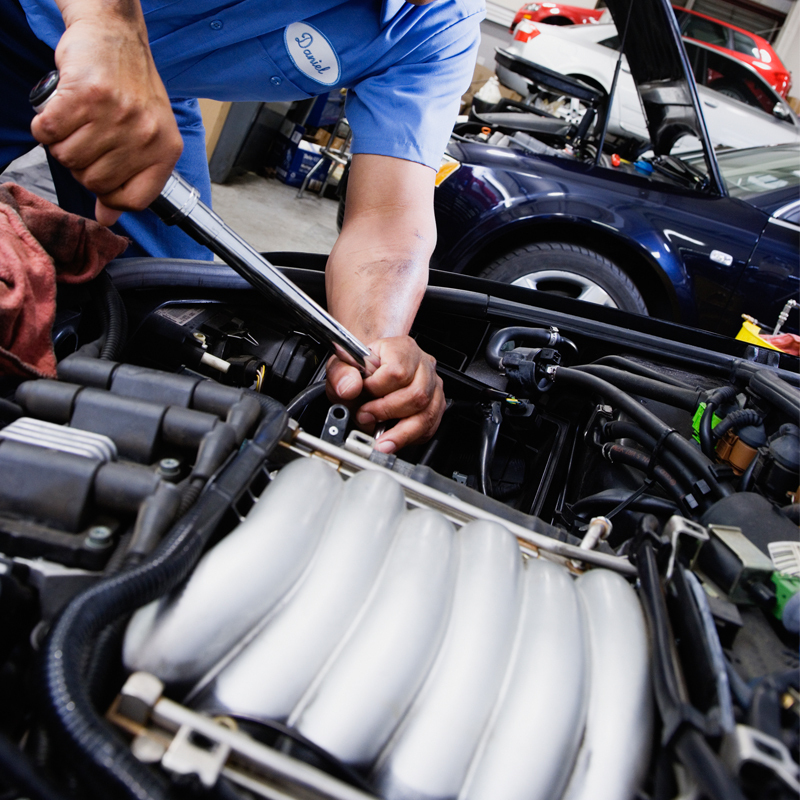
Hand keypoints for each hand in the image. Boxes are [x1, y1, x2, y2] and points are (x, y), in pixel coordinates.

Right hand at [30, 15, 181, 225]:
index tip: (101, 180)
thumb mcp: (146, 136)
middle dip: (82, 167)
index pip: (134, 201)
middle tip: (86, 140)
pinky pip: (48, 133)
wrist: (115, 35)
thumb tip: (107, 219)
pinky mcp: (85, 96)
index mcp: (166, 150)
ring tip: (75, 124)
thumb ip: (132, 179)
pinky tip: (58, 112)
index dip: (110, 196)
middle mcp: (146, 135)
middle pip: (95, 182)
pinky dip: (44, 126)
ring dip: (61, 145)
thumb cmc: (131, 88)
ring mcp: (117, 115)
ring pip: (68, 159)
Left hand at [326, 336, 445, 453]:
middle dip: (387, 412)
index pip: (397, 371)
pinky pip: (430, 427)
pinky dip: (410, 438)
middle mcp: (422, 365)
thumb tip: (350, 387)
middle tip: (366, 416)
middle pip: (416, 395)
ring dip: (400, 432)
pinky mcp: (436, 405)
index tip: (362, 394)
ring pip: (426, 414)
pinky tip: (393, 439)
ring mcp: (432, 385)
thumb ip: (341, 374)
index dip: (377, 388)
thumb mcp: (341, 367)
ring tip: (380, 439)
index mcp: (401, 349)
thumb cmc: (360, 372)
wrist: (366, 380)